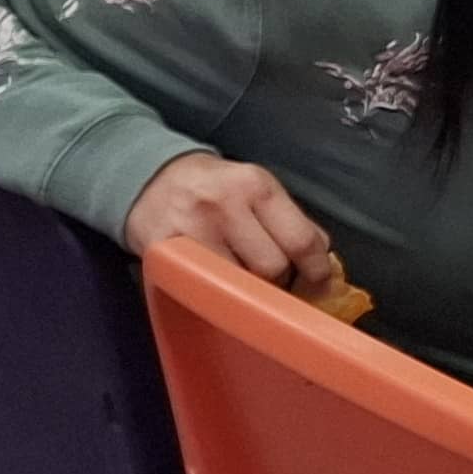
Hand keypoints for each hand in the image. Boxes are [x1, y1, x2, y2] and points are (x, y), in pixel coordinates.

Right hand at [127, 152, 341, 295]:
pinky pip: (206, 288)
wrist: (151, 179)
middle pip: (272, 267)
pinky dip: (219, 294)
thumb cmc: (213, 189)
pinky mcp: (167, 254)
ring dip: (250, 292)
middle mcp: (226, 205)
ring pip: (240, 283)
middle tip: (276, 283)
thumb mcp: (254, 189)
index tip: (320, 285)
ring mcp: (193, 231)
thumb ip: (289, 220)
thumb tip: (322, 257)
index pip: (301, 240)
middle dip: (280, 282)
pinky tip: (219, 286)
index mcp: (257, 186)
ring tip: (245, 282)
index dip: (317, 271)